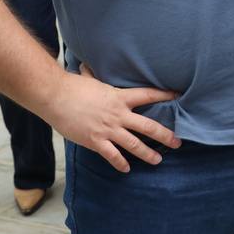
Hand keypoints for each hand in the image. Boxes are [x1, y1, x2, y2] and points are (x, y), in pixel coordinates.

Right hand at [42, 69, 179, 172]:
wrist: (55, 97)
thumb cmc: (72, 87)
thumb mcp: (90, 79)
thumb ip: (95, 76)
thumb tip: (88, 65)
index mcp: (119, 97)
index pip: (148, 95)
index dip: (164, 95)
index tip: (177, 96)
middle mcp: (118, 114)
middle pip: (148, 126)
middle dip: (165, 135)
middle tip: (178, 142)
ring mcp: (108, 129)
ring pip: (134, 145)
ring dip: (148, 154)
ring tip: (158, 160)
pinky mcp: (95, 141)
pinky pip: (112, 156)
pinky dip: (121, 163)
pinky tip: (126, 169)